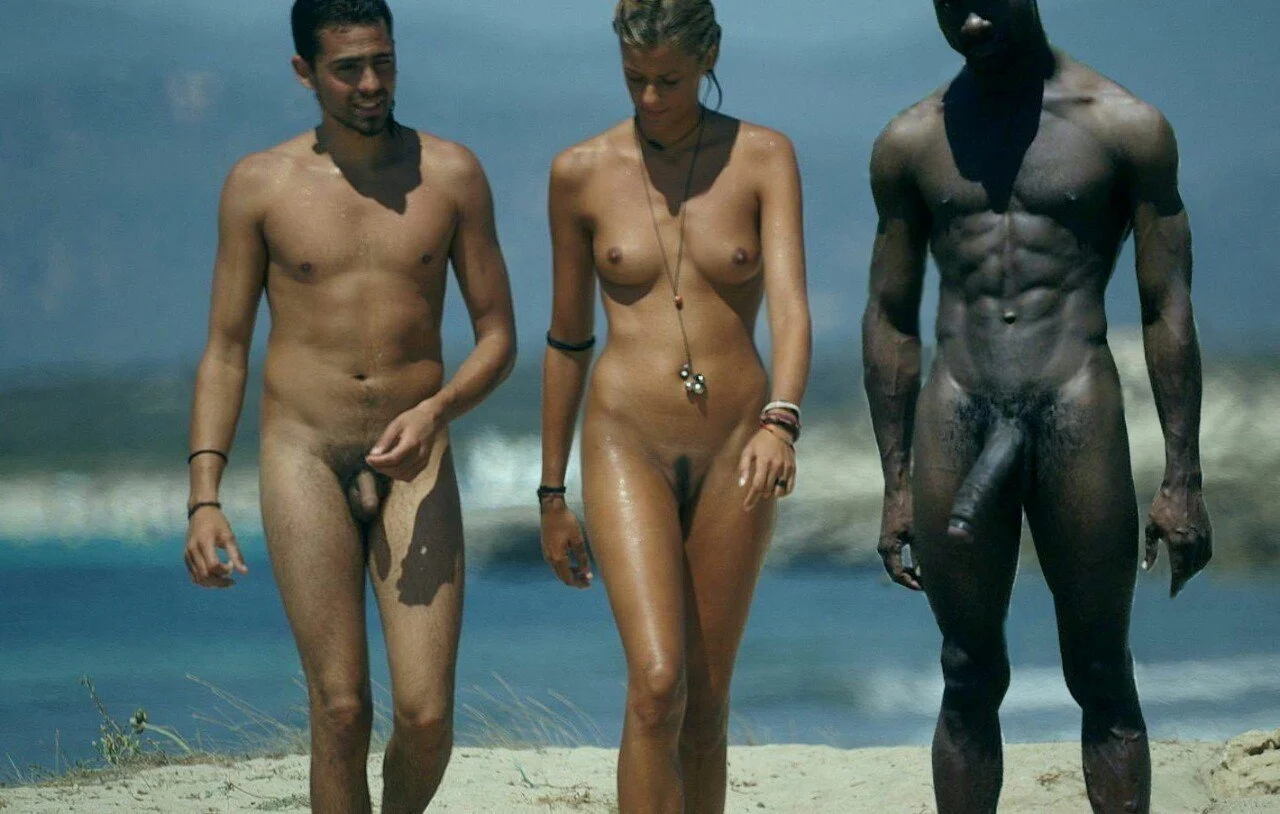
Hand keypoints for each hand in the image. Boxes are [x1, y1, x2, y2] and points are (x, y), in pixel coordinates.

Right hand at [184, 506, 247, 587]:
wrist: (201, 512)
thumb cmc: (217, 523)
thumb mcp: (229, 536)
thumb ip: (236, 554)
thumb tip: (244, 572)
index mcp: (204, 543)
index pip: (213, 565)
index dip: (225, 571)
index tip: (232, 565)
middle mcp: (193, 551)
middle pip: (205, 575)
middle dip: (220, 582)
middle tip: (232, 581)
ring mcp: (187, 555)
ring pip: (198, 578)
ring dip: (212, 583)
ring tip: (225, 580)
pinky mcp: (186, 558)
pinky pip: (193, 575)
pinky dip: (204, 580)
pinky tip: (215, 578)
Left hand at [366, 401, 442, 481]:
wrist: (431, 419)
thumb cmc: (412, 419)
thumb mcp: (396, 424)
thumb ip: (385, 440)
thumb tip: (373, 454)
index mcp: (412, 443)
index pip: (393, 459)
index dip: (378, 462)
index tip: (368, 458)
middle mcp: (420, 454)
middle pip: (398, 470)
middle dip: (381, 468)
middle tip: (371, 460)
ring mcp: (424, 461)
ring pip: (404, 476)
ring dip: (389, 473)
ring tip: (380, 464)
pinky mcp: (424, 464)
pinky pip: (409, 476)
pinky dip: (398, 475)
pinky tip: (391, 466)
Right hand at [540, 498, 591, 588]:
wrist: (551, 508)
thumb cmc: (566, 521)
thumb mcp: (577, 539)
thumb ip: (582, 557)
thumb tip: (587, 573)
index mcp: (558, 557)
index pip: (568, 578)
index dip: (578, 583)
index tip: (589, 584)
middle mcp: (550, 558)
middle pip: (562, 577)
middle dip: (575, 580)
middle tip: (588, 580)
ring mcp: (547, 554)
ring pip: (559, 571)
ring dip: (570, 574)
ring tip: (584, 572)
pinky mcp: (547, 549)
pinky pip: (556, 564)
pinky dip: (565, 567)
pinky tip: (575, 564)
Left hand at [738, 427, 796, 511]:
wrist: (779, 432)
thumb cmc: (760, 442)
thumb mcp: (747, 451)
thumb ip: (744, 467)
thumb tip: (741, 484)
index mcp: (764, 461)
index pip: (757, 485)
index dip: (751, 498)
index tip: (746, 507)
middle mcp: (776, 466)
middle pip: (767, 490)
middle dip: (760, 493)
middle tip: (757, 489)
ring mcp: (786, 468)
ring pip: (778, 491)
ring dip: (770, 493)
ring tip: (766, 486)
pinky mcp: (793, 469)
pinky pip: (789, 488)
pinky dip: (782, 492)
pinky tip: (776, 488)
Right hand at [877, 489, 921, 590]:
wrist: (898, 489)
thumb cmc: (908, 508)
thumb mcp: (917, 531)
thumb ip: (921, 552)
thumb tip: (928, 571)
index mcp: (889, 548)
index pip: (897, 575)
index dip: (911, 584)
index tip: (925, 588)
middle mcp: (884, 548)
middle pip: (895, 573)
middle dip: (910, 581)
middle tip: (927, 585)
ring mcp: (885, 542)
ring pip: (895, 566)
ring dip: (908, 573)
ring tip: (925, 577)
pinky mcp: (889, 537)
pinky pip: (896, 557)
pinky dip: (906, 564)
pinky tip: (920, 563)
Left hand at [1144, 482, 1211, 597]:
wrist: (1182, 488)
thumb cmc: (1161, 506)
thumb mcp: (1151, 528)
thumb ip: (1150, 550)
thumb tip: (1146, 569)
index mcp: (1177, 543)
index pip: (1178, 571)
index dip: (1175, 585)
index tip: (1172, 595)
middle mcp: (1193, 543)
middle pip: (1190, 570)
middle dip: (1183, 581)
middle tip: (1175, 587)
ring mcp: (1203, 538)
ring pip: (1200, 564)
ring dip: (1192, 573)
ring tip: (1182, 577)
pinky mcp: (1209, 533)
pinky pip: (1207, 554)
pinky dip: (1201, 563)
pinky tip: (1194, 565)